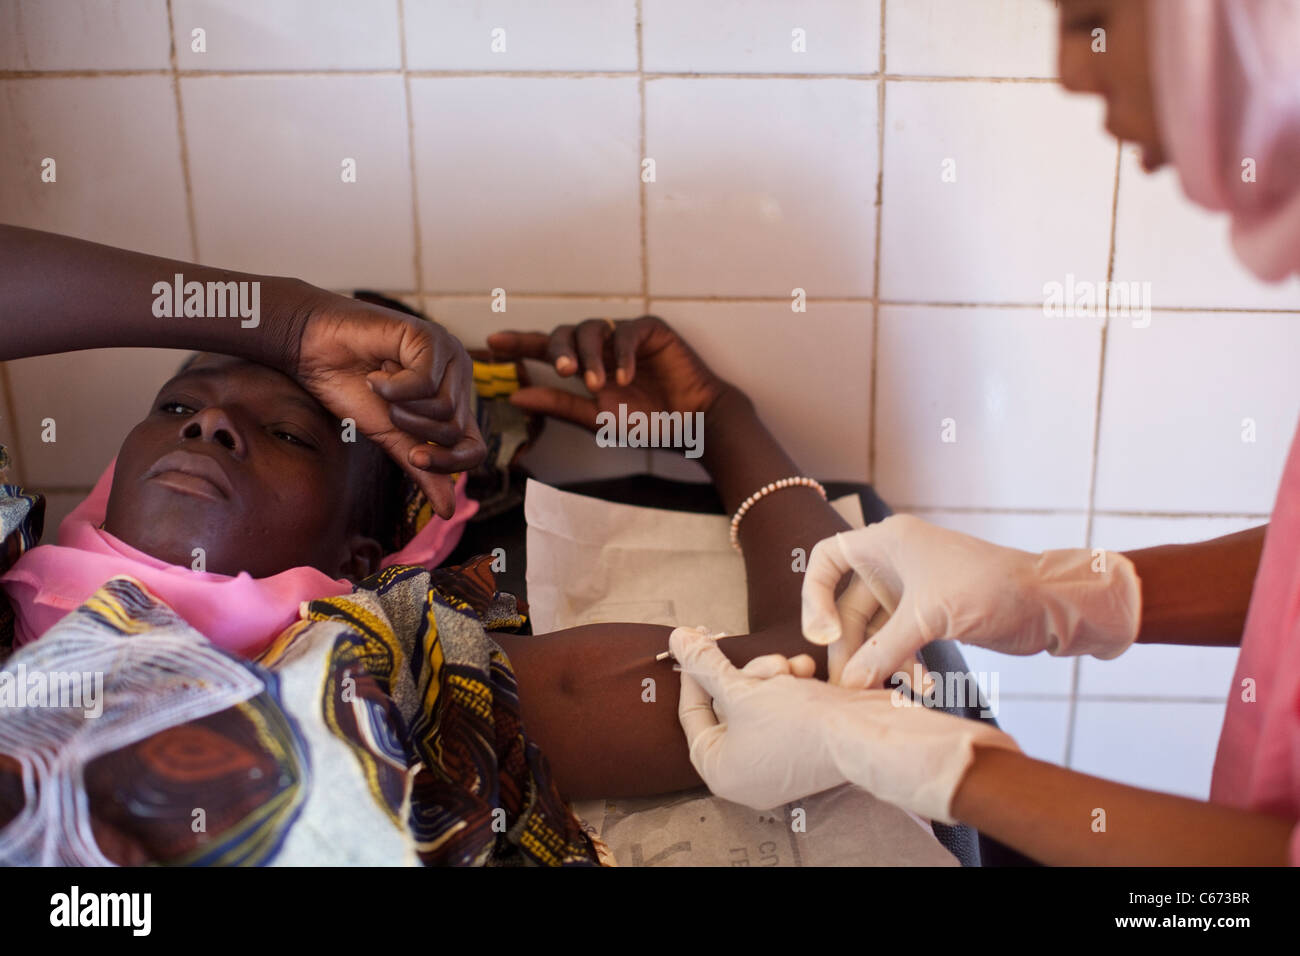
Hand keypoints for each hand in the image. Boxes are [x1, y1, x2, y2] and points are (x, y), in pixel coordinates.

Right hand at [292, 294, 486, 517]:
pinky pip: (425, 383)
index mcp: (454, 402)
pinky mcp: (431, 338)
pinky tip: (378, 370)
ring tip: (381, 384)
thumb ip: (421, 468)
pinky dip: (392, 386)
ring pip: (443, 410)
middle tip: (386, 404)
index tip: (413, 458)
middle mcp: (459, 377)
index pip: (475, 449)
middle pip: (454, 432)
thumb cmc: (350, 387)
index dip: (449, 464)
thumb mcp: (390, 436)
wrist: (313, 350)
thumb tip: (449, 512)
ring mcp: (449, 355)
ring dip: (400, 406)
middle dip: (411, 428)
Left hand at [485, 316, 730, 429]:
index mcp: (585, 367)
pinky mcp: (651, 330)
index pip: (546, 350)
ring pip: (592, 329)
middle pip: (565, 334)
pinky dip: (621, 354)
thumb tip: (514, 397)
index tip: (493, 342)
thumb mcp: (597, 419)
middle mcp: (601, 348)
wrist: (693, 423)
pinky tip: (624, 378)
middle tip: (563, 371)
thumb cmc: (648, 423)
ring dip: (591, 355)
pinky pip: (626, 332)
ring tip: (599, 383)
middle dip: (560, 350)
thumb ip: (558, 405)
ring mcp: (625, 336)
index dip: (520, 343)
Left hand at [672, 625, 1019, 823]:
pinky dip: (791, 688)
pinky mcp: (802, 748)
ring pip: (757, 702)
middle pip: (727, 705)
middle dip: (746, 675)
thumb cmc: (800, 721)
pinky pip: (783, 711)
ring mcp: (775, 764)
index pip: (692, 712)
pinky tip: (806, 672)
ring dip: (772, 676)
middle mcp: (745, 773)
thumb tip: (675, 639)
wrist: (867, 734)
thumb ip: (704, 664)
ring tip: (791, 667)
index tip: (698, 638)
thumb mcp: (743, 688)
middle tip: (765, 660)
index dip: (694, 671)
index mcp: (719, 770)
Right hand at [801, 514, 1142, 688]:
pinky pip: (899, 642)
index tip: (824, 635)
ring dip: (877, 663)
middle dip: (848, 647)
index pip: (825, 560)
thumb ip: (884, 651)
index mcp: (885, 542)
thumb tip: (848, 683)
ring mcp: (910, 590)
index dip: (814, 597)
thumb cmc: (991, 589)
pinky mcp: (928, 615)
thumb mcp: (930, 618)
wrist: (1048, 603)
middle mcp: (892, 562)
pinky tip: (920, 688)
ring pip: (873, 631)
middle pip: (846, 607)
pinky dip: (903, 664)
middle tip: (847, 686)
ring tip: (881, 695)